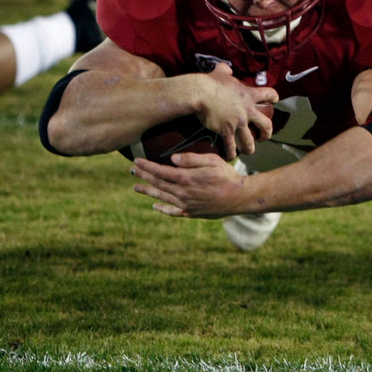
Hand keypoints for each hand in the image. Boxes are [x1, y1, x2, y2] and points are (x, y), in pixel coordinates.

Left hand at [131, 153, 247, 218]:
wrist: (239, 197)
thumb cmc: (227, 175)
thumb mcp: (211, 160)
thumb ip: (191, 159)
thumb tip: (172, 159)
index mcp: (186, 178)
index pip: (160, 171)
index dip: (147, 167)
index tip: (136, 162)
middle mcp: (183, 193)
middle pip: (158, 183)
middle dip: (143, 176)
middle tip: (132, 171)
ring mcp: (186, 204)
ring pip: (162, 197)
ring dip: (148, 191)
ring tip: (136, 188)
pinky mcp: (191, 213)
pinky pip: (172, 211)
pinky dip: (162, 208)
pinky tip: (155, 206)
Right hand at [196, 63, 277, 158]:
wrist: (201, 93)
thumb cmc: (211, 82)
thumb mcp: (221, 72)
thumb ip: (225, 71)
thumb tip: (225, 68)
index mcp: (249, 95)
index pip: (269, 94)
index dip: (273, 97)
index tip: (274, 101)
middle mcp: (247, 110)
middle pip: (266, 124)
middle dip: (267, 133)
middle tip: (264, 136)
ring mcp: (238, 123)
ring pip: (250, 140)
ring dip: (250, 147)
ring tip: (249, 151)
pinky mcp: (227, 131)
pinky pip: (231, 145)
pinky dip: (231, 152)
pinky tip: (230, 156)